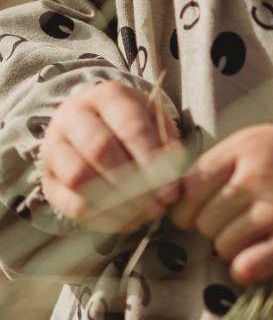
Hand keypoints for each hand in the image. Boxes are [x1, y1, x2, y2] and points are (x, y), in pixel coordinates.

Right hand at [40, 81, 181, 231]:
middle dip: (135, 184)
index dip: (153, 161)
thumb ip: (168, 142)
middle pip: (100, 150)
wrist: (94, 128)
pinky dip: (103, 218)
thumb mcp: (155, 122)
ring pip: (80, 178)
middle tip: (160, 205)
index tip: (171, 187)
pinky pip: (71, 204)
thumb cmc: (133, 125)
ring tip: (146, 214)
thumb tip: (175, 172)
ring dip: (118, 203)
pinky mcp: (49, 179)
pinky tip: (130, 222)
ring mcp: (55, 148)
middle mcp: (73, 117)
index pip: (130, 127)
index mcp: (107, 97)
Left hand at [171, 124, 272, 284]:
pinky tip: (264, 257)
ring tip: (262, 235)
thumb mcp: (260, 143)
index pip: (187, 189)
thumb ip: (218, 164)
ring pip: (222, 247)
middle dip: (217, 228)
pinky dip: (249, 268)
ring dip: (236, 248)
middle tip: (243, 223)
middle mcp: (258, 176)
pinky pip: (247, 268)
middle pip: (203, 222)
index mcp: (244, 148)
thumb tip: (173, 201)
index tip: (205, 213)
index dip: (188, 208)